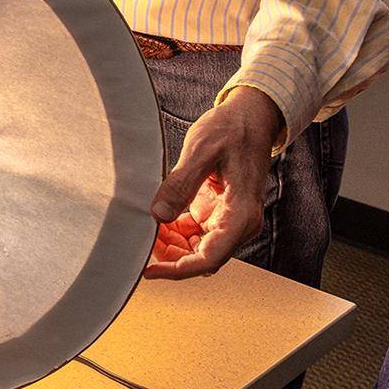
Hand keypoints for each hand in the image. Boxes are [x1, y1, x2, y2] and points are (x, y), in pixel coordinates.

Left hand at [144, 86, 283, 279]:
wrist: (250, 117)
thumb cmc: (231, 129)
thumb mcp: (201, 151)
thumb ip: (181, 184)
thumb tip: (158, 215)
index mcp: (241, 214)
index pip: (210, 258)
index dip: (178, 269)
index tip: (150, 270)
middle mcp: (239, 223)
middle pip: (203, 258)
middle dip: (171, 258)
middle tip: (138, 246)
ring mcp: (229, 218)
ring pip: (197, 248)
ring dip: (171, 245)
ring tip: (144, 233)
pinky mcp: (219, 211)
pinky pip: (196, 232)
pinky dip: (176, 231)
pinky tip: (157, 222)